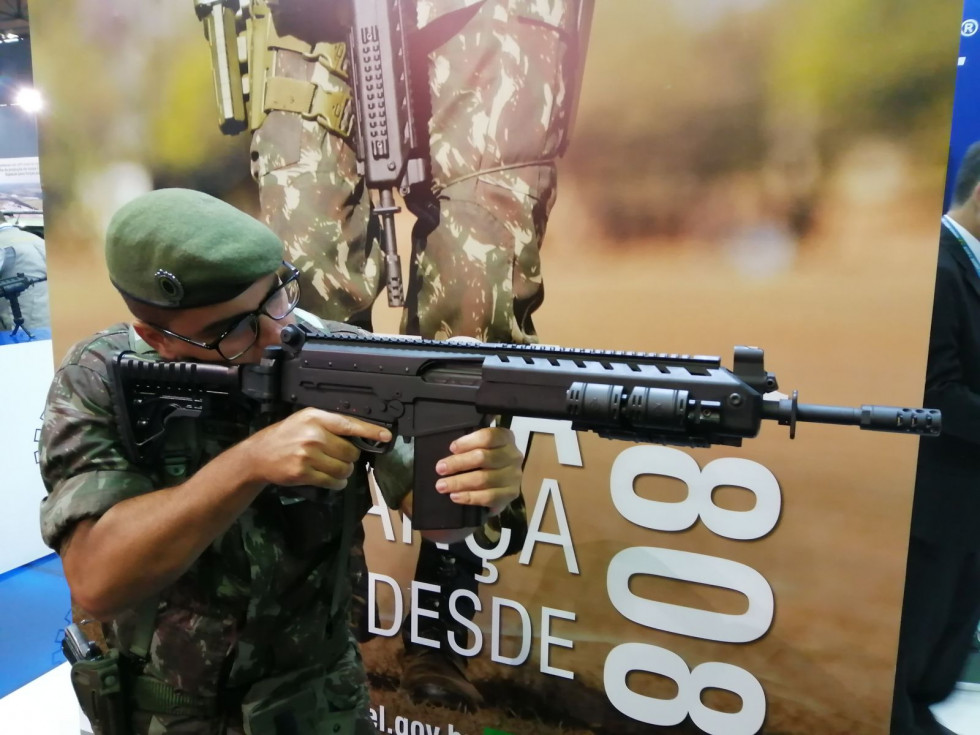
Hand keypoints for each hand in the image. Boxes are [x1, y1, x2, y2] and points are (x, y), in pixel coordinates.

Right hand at [244, 408, 391, 488]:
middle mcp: (313, 435)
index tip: (386, 435)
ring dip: (345, 472)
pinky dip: (337, 483)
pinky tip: (332, 479)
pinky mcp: (303, 473)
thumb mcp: (305, 420)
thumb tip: (359, 436)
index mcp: (316, 418)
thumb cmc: (286, 435)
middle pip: (350, 451)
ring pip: (344, 468)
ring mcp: (308, 455)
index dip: (370, 431)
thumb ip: (330, 424)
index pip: (349, 424)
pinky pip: (332, 481)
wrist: (259, 455)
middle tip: (341, 457)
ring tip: (335, 469)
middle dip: (350, 457)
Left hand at [433, 427, 521, 514]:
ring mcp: (514, 476)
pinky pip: (488, 497)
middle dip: (458, 463)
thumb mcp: (481, 444)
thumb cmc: (487, 459)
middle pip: (483, 457)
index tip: (451, 448)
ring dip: (459, 482)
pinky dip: (469, 497)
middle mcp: (513, 455)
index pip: (488, 436)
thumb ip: (472, 439)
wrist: (503, 482)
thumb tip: (457, 434)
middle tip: (440, 469)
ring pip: (484, 479)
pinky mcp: (511, 494)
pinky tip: (455, 496)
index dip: (467, 442)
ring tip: (442, 485)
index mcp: (506, 437)